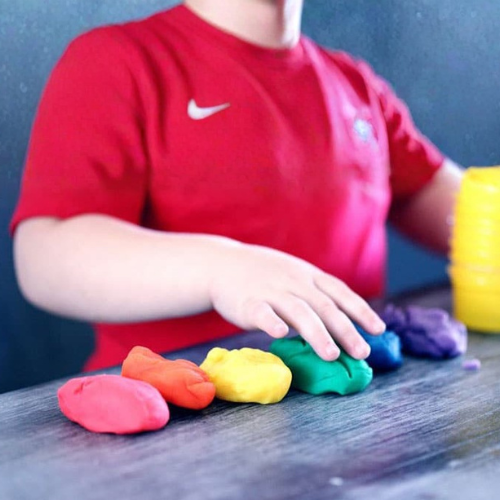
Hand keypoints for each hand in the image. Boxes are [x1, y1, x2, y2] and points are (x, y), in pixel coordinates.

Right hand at [208, 243, 385, 360]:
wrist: (222, 263)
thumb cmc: (263, 274)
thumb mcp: (293, 274)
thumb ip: (314, 293)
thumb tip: (343, 322)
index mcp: (307, 275)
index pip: (340, 292)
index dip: (360, 310)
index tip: (379, 329)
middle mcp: (294, 281)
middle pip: (324, 306)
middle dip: (346, 329)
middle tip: (362, 352)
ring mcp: (271, 290)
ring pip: (298, 311)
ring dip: (317, 333)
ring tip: (331, 355)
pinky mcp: (248, 301)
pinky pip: (262, 312)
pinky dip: (272, 322)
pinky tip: (281, 334)